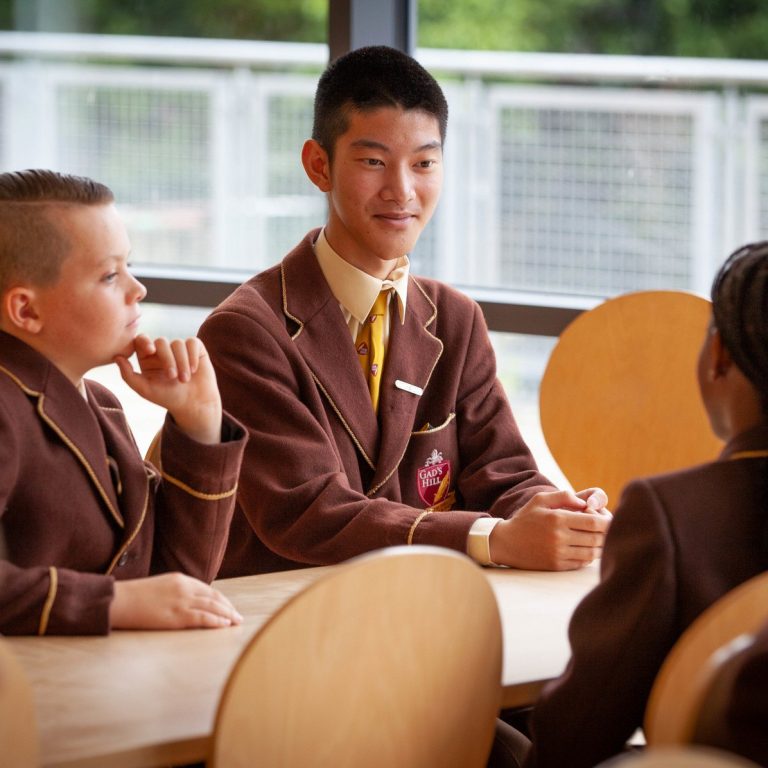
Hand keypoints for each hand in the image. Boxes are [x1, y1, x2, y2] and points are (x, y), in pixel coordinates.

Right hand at [110, 573, 242, 629]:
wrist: (119, 600)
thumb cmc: (134, 597)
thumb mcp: (160, 587)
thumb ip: (176, 592)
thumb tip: (188, 602)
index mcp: (181, 579)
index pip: (208, 589)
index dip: (221, 599)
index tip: (228, 607)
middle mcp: (185, 588)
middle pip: (214, 597)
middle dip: (228, 607)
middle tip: (238, 616)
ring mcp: (181, 601)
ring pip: (212, 607)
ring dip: (227, 615)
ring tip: (236, 622)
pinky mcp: (176, 616)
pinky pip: (203, 618)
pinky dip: (216, 621)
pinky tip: (225, 626)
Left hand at [114, 335, 222, 443]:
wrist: (194, 404)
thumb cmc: (168, 398)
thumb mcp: (145, 390)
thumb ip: (128, 375)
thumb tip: (116, 357)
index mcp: (147, 358)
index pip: (141, 340)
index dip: (144, 341)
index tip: (149, 349)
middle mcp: (162, 351)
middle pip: (161, 341)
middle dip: (167, 359)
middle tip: (172, 377)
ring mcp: (179, 349)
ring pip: (178, 343)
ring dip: (182, 362)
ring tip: (185, 380)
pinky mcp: (195, 349)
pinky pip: (193, 343)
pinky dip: (193, 356)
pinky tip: (194, 370)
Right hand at [489, 488, 611, 570]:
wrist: (506, 543)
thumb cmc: (525, 519)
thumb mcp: (540, 500)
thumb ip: (564, 496)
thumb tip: (585, 502)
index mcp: (557, 518)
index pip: (593, 522)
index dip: (607, 521)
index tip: (609, 519)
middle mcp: (559, 537)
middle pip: (596, 538)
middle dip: (606, 534)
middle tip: (608, 530)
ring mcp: (558, 553)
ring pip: (592, 553)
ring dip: (600, 547)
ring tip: (599, 540)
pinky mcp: (556, 565)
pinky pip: (582, 563)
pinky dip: (589, 557)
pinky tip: (586, 549)